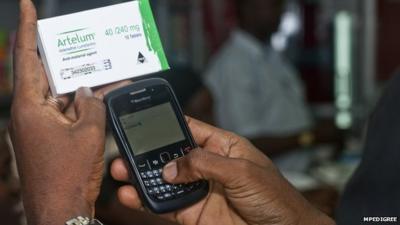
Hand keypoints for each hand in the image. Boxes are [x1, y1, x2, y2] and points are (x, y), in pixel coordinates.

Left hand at [9, 1, 129, 223]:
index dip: (27, 27)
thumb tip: (89, 92)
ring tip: (102, 69)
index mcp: (29, 106)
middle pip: (45, 73)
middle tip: (78, 39)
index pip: (26, 56)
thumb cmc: (69, 174)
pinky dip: (82, 104)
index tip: (27, 4)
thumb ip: (93, 105)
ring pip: (59, 93)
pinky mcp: (48, 137)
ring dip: (80, 84)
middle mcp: (29, 112)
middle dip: (64, 56)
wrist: (60, 210)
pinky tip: (102, 96)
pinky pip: (66, 112)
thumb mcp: (89, 133)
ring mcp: (38, 125)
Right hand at [111, 118, 334, 224]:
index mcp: (222, 146)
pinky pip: (166, 205)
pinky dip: (147, 200)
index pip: (190, 129)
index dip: (168, 123)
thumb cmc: (275, 197)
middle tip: (124, 149)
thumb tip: (171, 166)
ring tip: (120, 171)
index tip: (143, 119)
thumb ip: (204, 164)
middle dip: (147, 152)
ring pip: (164, 180)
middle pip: (171, 154)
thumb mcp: (242, 171)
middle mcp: (207, 166)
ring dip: (142, 176)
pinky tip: (132, 195)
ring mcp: (198, 189)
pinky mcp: (193, 213)